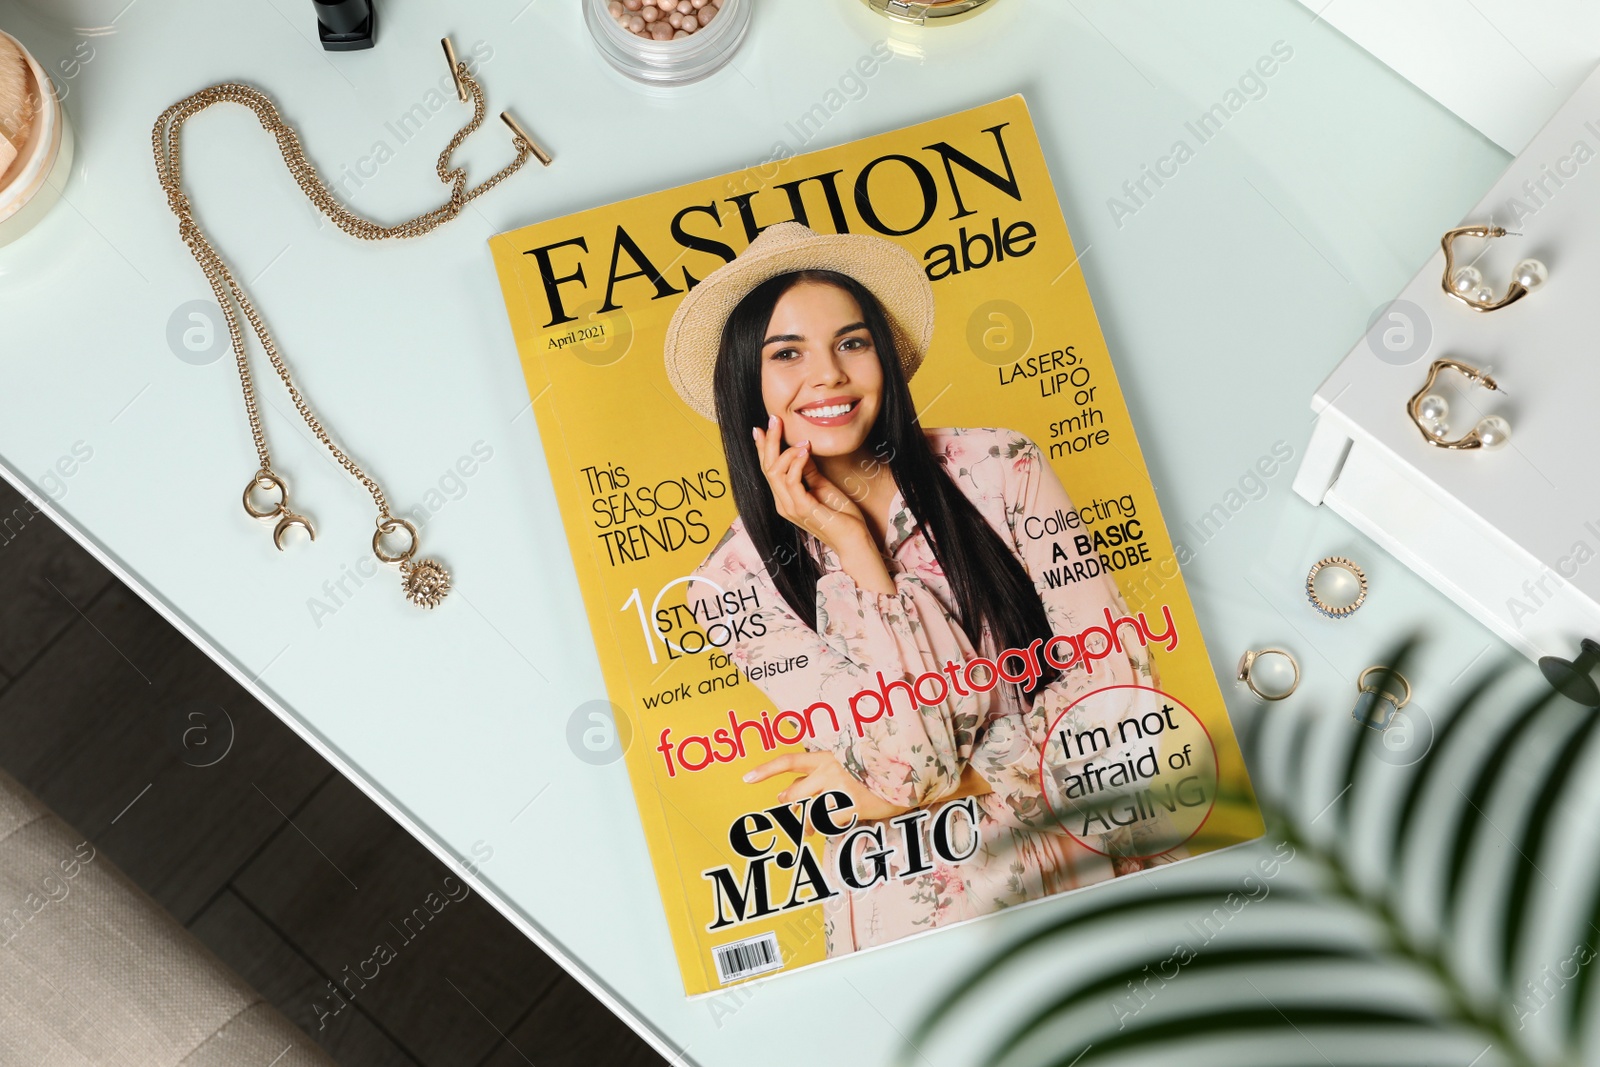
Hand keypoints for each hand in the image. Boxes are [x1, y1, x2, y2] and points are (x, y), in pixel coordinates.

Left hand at [743, 750, 910, 821]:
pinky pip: (827, 824)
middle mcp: (828, 771)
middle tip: (792, 815)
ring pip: (806, 813)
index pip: (789, 762)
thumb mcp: (850, 762)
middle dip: (788, 806)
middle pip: (792, 795)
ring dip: (803, 825)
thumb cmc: (879, 769)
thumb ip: (823, 773)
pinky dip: (829, 828)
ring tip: (805, 831)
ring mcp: (837, 789)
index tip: (746, 778)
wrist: (909, 772)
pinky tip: (840, 824)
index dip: (766, 770)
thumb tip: (792, 790)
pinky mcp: (849, 806)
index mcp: (826, 757)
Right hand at [753, 417, 893, 592]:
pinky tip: (806, 451)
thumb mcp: (823, 487)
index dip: (764, 447)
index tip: (765, 426)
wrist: (854, 541)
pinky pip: (792, 480)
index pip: (769, 468)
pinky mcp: (803, 509)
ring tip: (801, 439)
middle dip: (769, 441)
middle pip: (767, 467)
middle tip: (774, 420)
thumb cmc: (841, 517)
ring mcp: (791, 507)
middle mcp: (783, 503)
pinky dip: (797, 462)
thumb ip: (810, 471)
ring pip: (775, 472)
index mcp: (786, 498)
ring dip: (786, 450)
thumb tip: (803, 450)